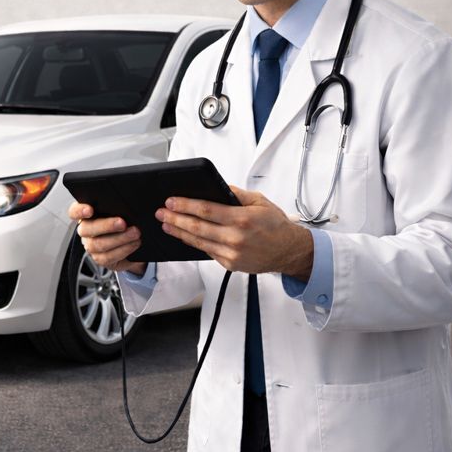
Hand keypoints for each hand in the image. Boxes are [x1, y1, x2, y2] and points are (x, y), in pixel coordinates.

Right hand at [67, 202, 146, 274]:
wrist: (133, 243)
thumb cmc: (125, 221)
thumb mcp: (121, 210)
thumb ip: (118, 206)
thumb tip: (127, 207)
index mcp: (86, 214)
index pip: (74, 211)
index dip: (79, 211)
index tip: (90, 210)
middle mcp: (85, 230)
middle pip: (86, 228)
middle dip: (106, 226)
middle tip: (123, 223)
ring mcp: (91, 245)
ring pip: (97, 244)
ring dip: (119, 239)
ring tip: (135, 233)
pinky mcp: (100, 259)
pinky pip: (107, 257)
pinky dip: (123, 250)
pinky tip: (134, 243)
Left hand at [154, 186, 312, 279]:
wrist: (289, 251)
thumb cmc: (275, 225)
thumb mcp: (259, 201)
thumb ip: (235, 194)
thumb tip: (215, 188)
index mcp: (242, 219)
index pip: (205, 210)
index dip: (185, 205)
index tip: (171, 201)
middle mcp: (235, 238)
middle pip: (197, 227)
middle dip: (175, 218)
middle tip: (162, 212)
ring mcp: (232, 254)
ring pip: (198, 241)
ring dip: (179, 232)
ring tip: (166, 224)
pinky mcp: (230, 264)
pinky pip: (206, 251)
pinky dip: (193, 243)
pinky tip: (183, 236)